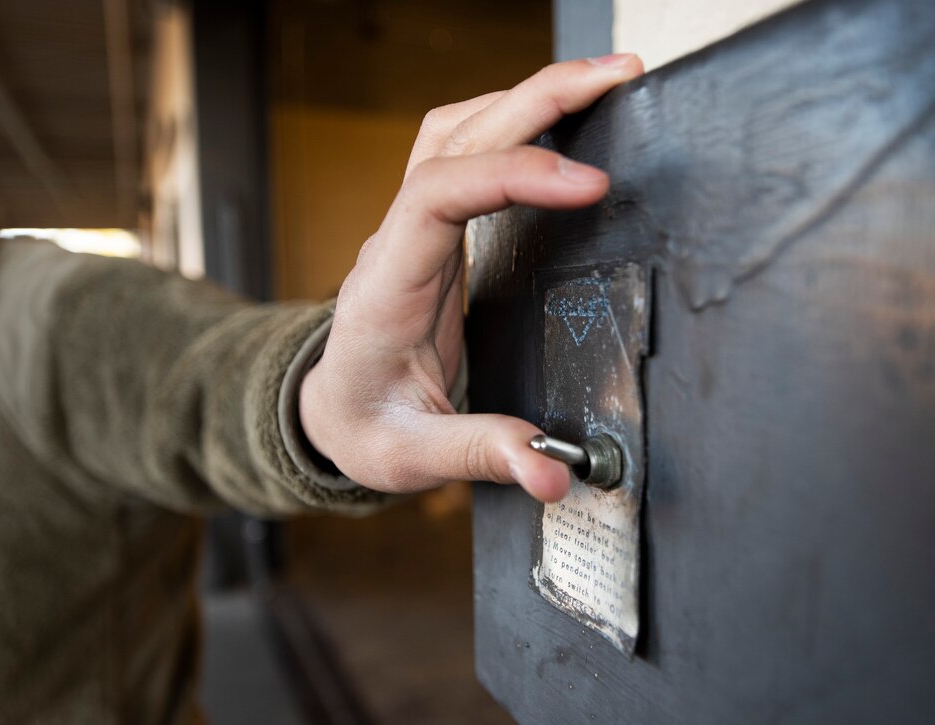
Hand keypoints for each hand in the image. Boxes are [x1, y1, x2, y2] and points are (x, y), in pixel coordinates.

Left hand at [299, 55, 643, 502]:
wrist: (330, 411)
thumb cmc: (362, 426)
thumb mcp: (410, 455)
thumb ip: (481, 453)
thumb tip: (551, 470)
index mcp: (386, 290)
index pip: (437, 199)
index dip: (512, 176)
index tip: (589, 185)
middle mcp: (396, 244)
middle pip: (455, 140)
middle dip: (538, 99)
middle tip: (621, 78)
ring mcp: (412, 230)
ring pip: (459, 131)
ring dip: (528, 96)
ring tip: (603, 82)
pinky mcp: (435, 231)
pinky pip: (467, 153)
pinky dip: (515, 121)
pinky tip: (558, 120)